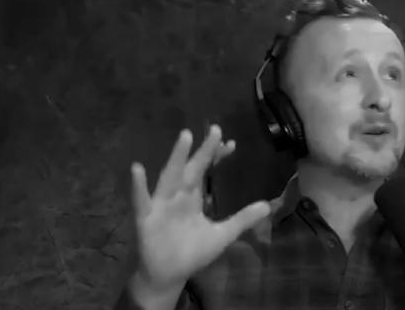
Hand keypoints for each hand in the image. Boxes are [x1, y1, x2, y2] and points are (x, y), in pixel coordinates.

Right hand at [131, 125, 270, 289]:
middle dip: (202, 150)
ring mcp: (160, 205)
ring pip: (170, 177)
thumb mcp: (221, 235)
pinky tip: (137, 169)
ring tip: (185, 137)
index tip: (230, 143)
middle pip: (192, 169)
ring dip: (177, 158)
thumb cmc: (191, 253)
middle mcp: (177, 196)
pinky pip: (141, 201)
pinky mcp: (146, 219)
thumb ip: (241, 220)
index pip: (205, 171)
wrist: (168, 275)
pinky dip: (139, 186)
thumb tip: (267, 206)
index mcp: (192, 198)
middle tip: (215, 128)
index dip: (215, 156)